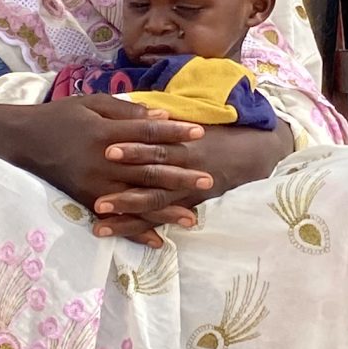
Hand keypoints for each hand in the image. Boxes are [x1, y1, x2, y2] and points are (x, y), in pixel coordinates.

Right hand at [15, 97, 212, 244]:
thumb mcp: (92, 103)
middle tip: (208, 180)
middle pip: (148, 171)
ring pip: (137, 200)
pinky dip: (136, 230)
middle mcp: (103, 162)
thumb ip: (125, 112)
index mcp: (106, 133)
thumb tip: (160, 117)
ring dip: (165, 210)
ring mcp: (95, 185)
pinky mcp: (87, 201)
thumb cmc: (61, 116)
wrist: (24, 140)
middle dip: (180, 176)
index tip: (199, 133)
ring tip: (192, 217)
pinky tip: (157, 239)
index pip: (148, 133)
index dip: (174, 132)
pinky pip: (116, 219)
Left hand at [89, 118, 296, 243]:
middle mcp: (182, 167)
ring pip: (154, 204)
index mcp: (180, 140)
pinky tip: (124, 237)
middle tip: (98, 200)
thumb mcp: (188, 119)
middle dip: (125, 191)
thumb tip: (131, 111)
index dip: (133, 147)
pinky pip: (163, 218)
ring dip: (128, 216)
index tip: (107, 148)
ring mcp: (185, 189)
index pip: (154, 143)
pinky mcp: (187, 203)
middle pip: (151, 178)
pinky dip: (145, 229)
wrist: (248, 151)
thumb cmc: (211, 133)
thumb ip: (160, 119)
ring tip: (101, 225)